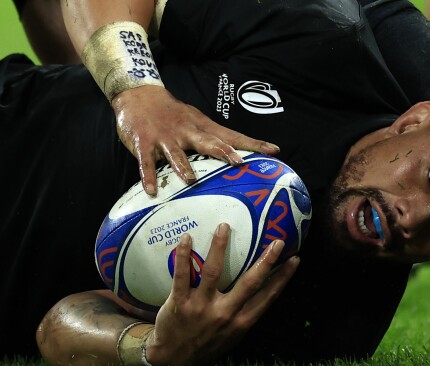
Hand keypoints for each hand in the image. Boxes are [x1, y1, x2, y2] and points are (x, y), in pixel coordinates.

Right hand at [111, 86, 280, 194]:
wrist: (138, 93)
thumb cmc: (172, 113)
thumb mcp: (195, 121)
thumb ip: (212, 138)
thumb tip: (237, 157)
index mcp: (202, 127)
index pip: (232, 136)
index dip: (253, 144)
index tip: (274, 150)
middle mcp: (187, 132)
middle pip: (209, 142)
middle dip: (223, 152)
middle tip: (238, 162)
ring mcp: (165, 137)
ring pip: (177, 154)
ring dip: (183, 166)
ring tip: (191, 180)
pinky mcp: (144, 143)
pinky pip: (146, 162)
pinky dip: (148, 176)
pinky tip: (152, 190)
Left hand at [146, 226, 298, 365]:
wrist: (172, 360)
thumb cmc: (206, 344)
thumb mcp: (232, 336)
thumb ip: (245, 314)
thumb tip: (261, 287)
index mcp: (241, 322)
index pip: (268, 296)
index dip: (283, 277)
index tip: (295, 259)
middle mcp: (225, 314)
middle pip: (250, 283)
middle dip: (266, 261)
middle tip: (277, 241)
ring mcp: (202, 307)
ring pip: (214, 272)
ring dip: (220, 247)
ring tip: (225, 226)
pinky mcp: (180, 303)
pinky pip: (182, 275)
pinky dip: (184, 255)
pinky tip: (187, 238)